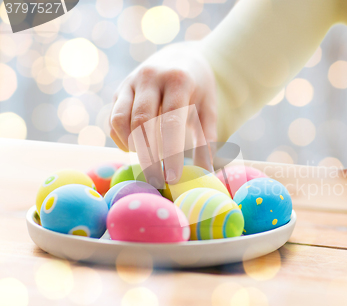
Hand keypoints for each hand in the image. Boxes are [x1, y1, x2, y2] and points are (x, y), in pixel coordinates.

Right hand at [109, 42, 216, 184]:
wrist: (182, 58)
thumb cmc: (199, 89)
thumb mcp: (208, 109)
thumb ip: (207, 140)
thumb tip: (205, 174)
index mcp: (178, 81)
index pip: (171, 122)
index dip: (170, 152)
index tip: (173, 177)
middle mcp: (151, 78)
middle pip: (142, 123)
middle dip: (148, 156)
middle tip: (156, 180)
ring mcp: (131, 82)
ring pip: (122, 120)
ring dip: (132, 147)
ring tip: (147, 164)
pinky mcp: (120, 89)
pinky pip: (113, 119)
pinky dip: (121, 139)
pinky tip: (134, 150)